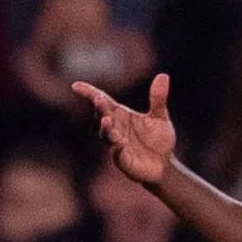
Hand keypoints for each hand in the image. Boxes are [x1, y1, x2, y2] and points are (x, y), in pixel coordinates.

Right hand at [74, 72, 175, 186]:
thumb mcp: (160, 117)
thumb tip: (164, 75)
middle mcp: (115, 128)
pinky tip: (120, 143)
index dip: (89, 93)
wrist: (165, 166)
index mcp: (120, 115)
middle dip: (99, 108)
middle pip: (102, 115)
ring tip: (107, 120)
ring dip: (106, 128)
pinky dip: (117, 148)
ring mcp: (117, 144)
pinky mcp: (123, 160)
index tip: (76, 86)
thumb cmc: (158, 141)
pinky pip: (117, 154)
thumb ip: (158, 98)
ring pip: (106, 135)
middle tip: (98, 99)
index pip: (103, 101)